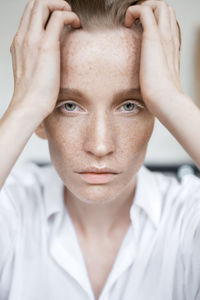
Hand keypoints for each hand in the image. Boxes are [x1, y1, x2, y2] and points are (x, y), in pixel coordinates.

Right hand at [9, 0, 80, 118]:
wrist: (29, 105)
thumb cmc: (34, 95)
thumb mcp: (32, 72)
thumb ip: (37, 60)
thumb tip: (50, 60)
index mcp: (19, 43)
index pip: (29, 13)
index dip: (46, 9)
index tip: (59, 19)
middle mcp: (23, 37)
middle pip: (34, 3)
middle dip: (53, 3)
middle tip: (67, 15)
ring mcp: (32, 39)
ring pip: (43, 3)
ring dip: (61, 5)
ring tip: (72, 18)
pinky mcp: (46, 45)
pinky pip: (58, 16)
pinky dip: (70, 15)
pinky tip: (77, 25)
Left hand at [124, 0, 182, 112]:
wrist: (165, 99)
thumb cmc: (161, 94)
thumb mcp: (159, 78)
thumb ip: (154, 73)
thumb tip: (145, 80)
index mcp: (172, 46)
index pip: (168, 20)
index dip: (155, 18)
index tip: (139, 29)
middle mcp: (170, 38)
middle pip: (166, 7)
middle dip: (149, 8)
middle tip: (135, 22)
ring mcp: (163, 36)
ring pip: (159, 4)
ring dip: (143, 6)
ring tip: (131, 22)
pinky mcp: (153, 38)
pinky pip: (144, 11)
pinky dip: (133, 11)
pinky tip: (126, 24)